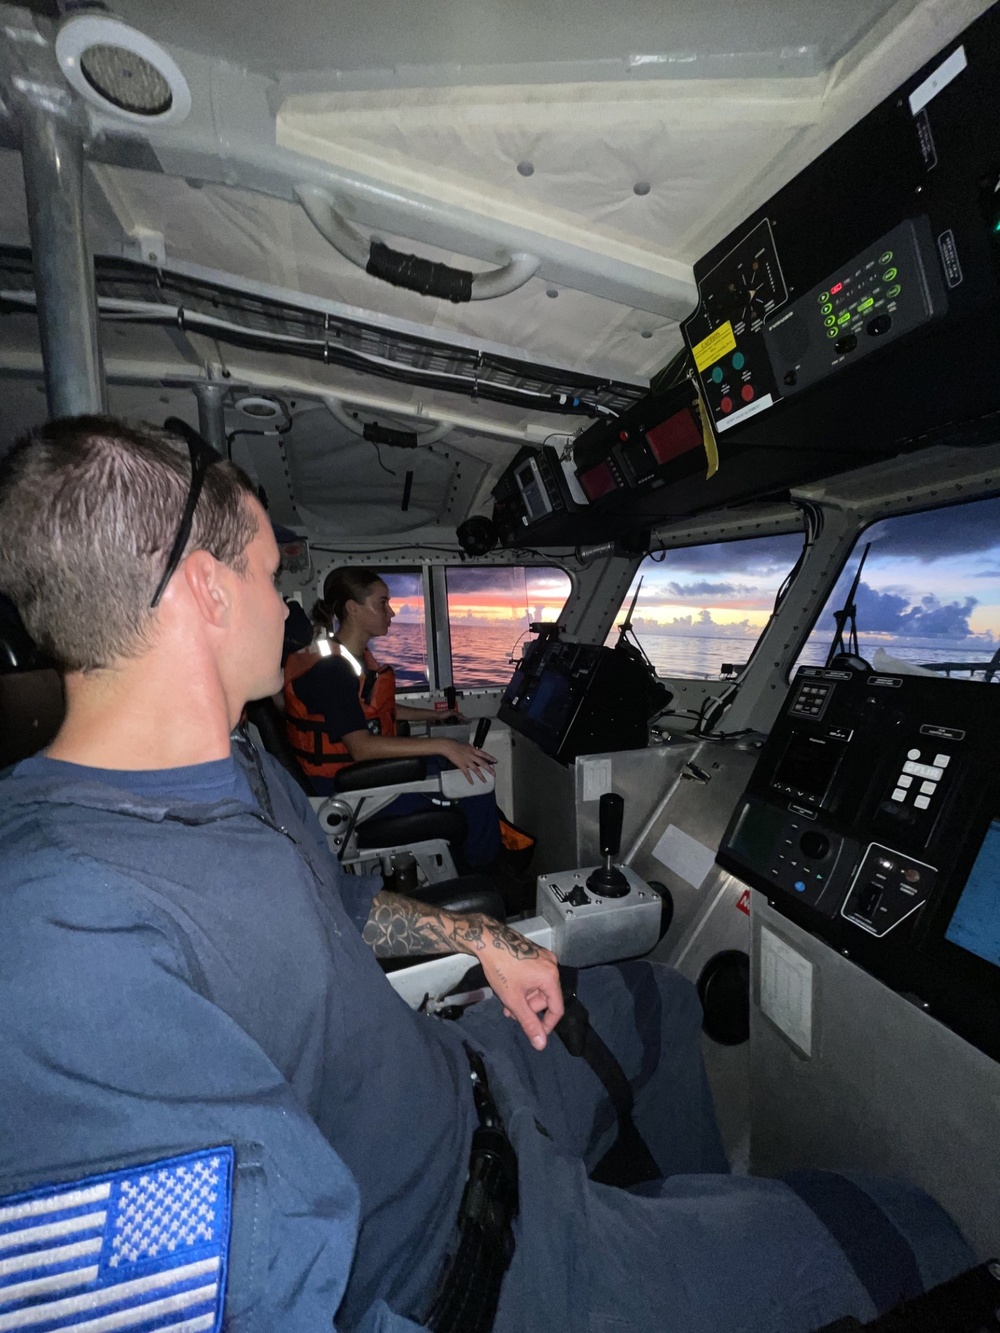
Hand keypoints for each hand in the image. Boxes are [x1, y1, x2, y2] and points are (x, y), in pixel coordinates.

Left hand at [362, 897, 561, 1049]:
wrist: (487, 939)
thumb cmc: (500, 968)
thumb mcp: (514, 1000)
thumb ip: (529, 1023)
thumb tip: (541, 1044)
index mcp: (550, 976)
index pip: (557, 1008)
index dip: (547, 1024)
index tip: (535, 1033)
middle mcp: (551, 965)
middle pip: (546, 998)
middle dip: (529, 1009)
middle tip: (510, 1013)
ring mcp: (543, 957)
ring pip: (538, 988)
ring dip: (524, 998)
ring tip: (506, 1002)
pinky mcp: (534, 953)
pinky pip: (535, 977)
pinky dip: (524, 987)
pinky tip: (509, 989)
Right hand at [440, 739, 495, 783]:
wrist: (449, 747)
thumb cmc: (457, 745)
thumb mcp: (467, 745)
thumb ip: (472, 749)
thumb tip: (476, 751)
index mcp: (473, 750)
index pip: (484, 754)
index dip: (490, 758)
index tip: (496, 761)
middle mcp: (472, 755)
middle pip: (482, 763)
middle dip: (489, 769)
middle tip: (494, 774)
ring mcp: (467, 761)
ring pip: (476, 769)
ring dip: (481, 776)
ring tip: (485, 781)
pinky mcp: (461, 765)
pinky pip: (466, 773)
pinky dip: (469, 778)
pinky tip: (472, 783)